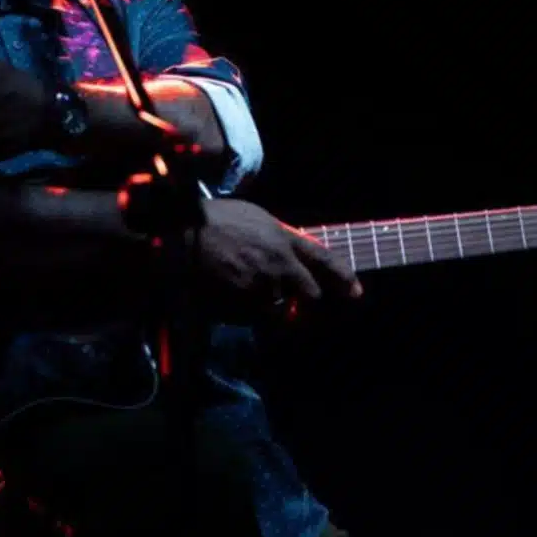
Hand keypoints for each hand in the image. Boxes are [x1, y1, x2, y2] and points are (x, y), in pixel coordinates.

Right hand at [196, 199, 361, 316]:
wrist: (181, 236)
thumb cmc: (213, 219)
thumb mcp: (253, 216)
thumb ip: (278, 235)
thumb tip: (291, 251)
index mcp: (283, 240)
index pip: (325, 260)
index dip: (344, 278)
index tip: (356, 292)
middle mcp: (279, 267)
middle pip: (311, 295)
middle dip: (307, 301)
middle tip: (298, 305)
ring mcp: (261, 289)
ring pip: (280, 311)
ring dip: (271, 308)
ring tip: (248, 295)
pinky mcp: (241, 308)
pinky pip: (253, 319)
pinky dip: (247, 314)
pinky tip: (230, 299)